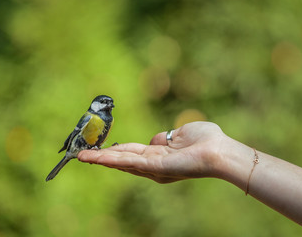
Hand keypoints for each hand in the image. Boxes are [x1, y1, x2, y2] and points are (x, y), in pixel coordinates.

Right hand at [78, 121, 226, 182]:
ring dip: (101, 159)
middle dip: (101, 157)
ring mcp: (153, 168)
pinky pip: (130, 162)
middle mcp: (153, 165)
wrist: (220, 150)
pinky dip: (112, 160)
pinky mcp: (156, 168)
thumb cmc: (206, 140)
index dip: (115, 150)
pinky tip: (98, 157)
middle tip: (81, 154)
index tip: (99, 147)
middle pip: (122, 160)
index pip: (131, 153)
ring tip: (82, 156)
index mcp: (158, 156)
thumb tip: (156, 140)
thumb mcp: (181, 133)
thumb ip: (165, 137)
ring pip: (122, 162)